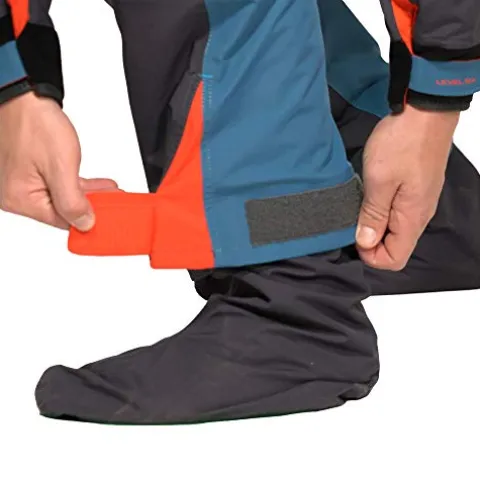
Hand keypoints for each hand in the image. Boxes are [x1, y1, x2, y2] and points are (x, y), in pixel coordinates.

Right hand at [0, 92, 116, 229]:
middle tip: (113, 201)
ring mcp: (21, 184)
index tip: (109, 215)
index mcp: (19, 199)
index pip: (61, 221)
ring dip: (86, 195)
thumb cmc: (34, 124)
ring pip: (62, 199)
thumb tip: (84, 224)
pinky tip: (95, 185)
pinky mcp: (28, 174)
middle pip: (62, 211)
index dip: (88, 218)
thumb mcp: (61, 167)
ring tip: (109, 191)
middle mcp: (15, 195)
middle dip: (90, 205)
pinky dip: (76, 185)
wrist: (24, 95)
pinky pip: (56, 186)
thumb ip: (73, 201)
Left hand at [356, 104, 459, 270]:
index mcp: (413, 218)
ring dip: (374, 223)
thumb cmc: (404, 141)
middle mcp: (420, 215)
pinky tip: (370, 194)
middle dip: (370, 240)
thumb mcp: (379, 181)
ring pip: (395, 229)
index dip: (370, 255)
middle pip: (395, 246)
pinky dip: (381, 210)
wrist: (425, 111)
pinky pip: (397, 212)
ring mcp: (419, 201)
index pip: (394, 259)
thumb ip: (373, 215)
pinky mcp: (415, 189)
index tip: (353, 236)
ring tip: (360, 203)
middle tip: (352, 218)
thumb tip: (365, 242)